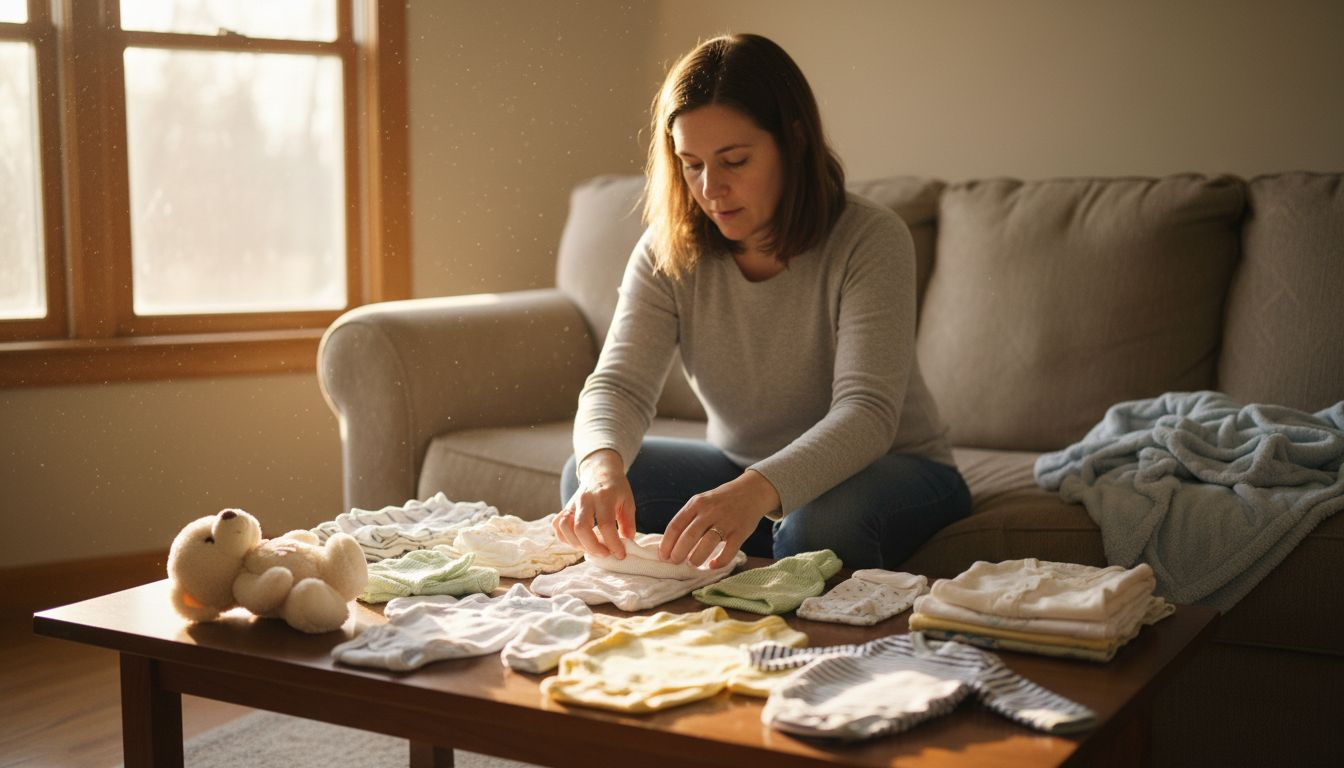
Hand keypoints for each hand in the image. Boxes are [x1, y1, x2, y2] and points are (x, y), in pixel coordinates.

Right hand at [552, 449, 633, 558]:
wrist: (600, 471)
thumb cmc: (616, 488)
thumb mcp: (628, 502)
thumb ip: (628, 524)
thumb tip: (627, 544)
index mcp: (604, 496)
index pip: (605, 524)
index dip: (613, 543)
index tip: (621, 554)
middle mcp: (584, 499)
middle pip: (581, 527)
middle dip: (593, 547)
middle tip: (605, 554)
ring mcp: (572, 503)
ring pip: (565, 528)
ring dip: (578, 544)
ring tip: (592, 549)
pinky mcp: (565, 508)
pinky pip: (557, 526)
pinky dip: (565, 538)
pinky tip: (579, 542)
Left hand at [658, 469, 779, 568]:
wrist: (751, 491)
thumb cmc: (721, 500)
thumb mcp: (702, 501)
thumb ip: (688, 518)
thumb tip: (670, 542)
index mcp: (696, 503)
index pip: (676, 525)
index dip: (667, 543)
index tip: (663, 555)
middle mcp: (710, 511)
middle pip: (689, 535)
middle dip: (679, 553)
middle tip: (675, 562)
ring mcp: (726, 521)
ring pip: (707, 543)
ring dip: (696, 557)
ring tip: (692, 563)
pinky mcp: (740, 531)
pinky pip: (729, 550)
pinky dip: (719, 561)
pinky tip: (712, 565)